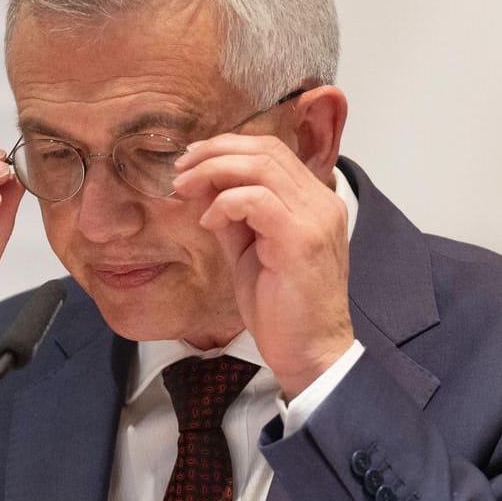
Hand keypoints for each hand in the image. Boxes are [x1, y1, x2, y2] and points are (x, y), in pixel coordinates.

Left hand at [171, 133, 353, 398]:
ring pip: (261, 166)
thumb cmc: (282, 309)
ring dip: (213, 172)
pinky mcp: (302, 239)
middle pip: (266, 149)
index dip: (227, 147)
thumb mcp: (248, 250)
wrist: (310, 353)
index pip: (271, 150)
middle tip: (180, 170)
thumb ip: (231, 214)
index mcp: (313, 201)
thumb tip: (201, 184)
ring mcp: (316, 218)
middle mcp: (321, 202)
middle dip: (214, 152)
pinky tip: (209, 223)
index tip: (190, 163)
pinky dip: (224, 204)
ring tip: (184, 190)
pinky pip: (257, 200)